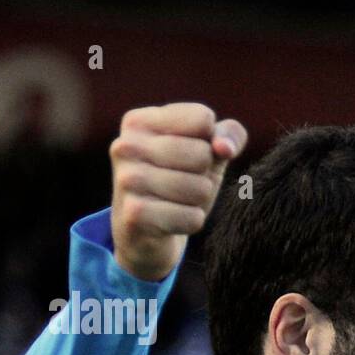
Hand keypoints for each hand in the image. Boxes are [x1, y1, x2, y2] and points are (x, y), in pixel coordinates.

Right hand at [109, 102, 247, 281]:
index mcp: (138, 122)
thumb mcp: (207, 154)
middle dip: (204, 176)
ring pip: (200, 189)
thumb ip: (228, 136)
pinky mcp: (134, 214)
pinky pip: (193, 218)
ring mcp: (127, 180)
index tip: (190, 155)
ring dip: (199, 202)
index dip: (210, 144)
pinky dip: (191, 223)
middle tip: (183, 184)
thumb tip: (224, 148)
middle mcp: (125, 145)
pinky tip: (171, 222)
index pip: (202, 119)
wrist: (144, 235)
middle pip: (202, 154)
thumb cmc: (179, 184)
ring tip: (176, 203)